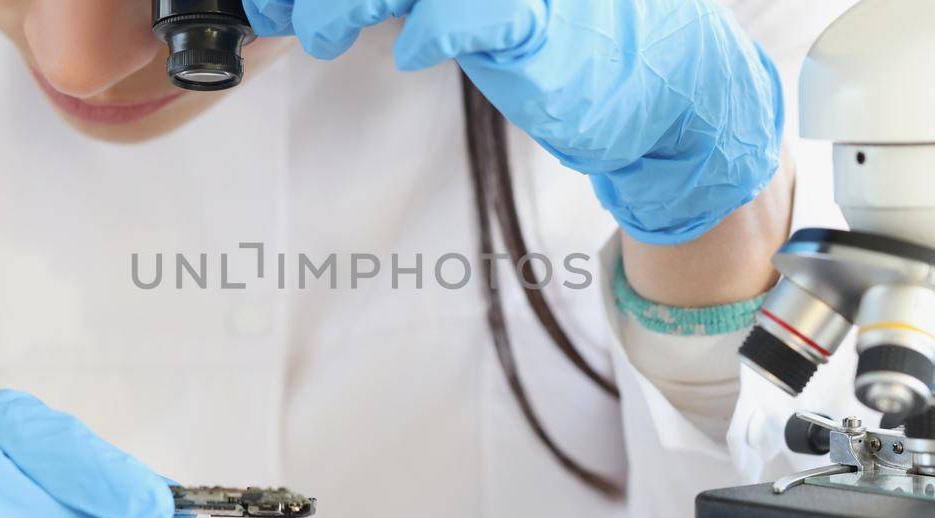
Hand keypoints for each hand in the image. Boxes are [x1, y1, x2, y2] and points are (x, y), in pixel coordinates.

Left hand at [245, 0, 784, 244]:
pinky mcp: (539, 17)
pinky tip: (413, 50)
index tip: (261, 2)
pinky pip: (472, 12)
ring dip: (345, 0)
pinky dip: (431, 29)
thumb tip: (317, 7)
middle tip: (272, 10)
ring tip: (320, 31)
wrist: (673, 91)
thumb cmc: (574, 48)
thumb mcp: (478, 13)